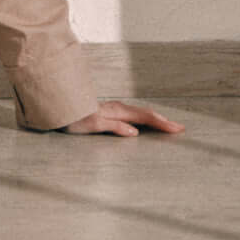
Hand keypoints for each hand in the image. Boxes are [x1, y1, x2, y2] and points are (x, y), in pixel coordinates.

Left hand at [61, 100, 184, 136]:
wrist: (59, 106)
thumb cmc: (73, 118)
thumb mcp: (93, 125)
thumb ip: (114, 127)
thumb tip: (135, 132)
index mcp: (118, 111)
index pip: (145, 117)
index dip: (162, 123)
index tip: (178, 129)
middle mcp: (118, 108)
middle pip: (145, 113)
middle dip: (163, 120)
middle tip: (180, 127)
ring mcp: (113, 109)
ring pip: (139, 112)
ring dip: (154, 118)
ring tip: (166, 125)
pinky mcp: (108, 111)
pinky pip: (132, 114)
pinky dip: (143, 118)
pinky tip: (143, 122)